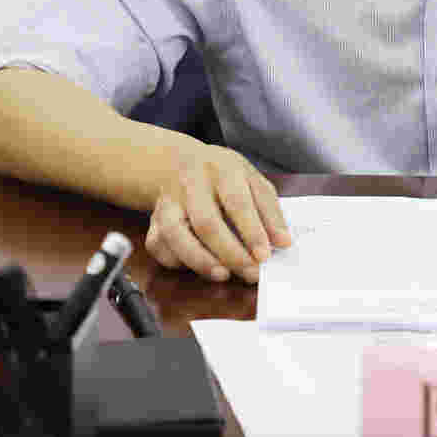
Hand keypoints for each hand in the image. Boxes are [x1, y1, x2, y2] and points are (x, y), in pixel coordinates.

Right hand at [146, 142, 290, 283]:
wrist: (180, 161)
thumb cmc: (224, 176)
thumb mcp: (252, 180)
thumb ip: (269, 211)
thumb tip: (283, 242)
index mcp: (222, 169)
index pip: (237, 202)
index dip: (252, 231)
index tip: (265, 255)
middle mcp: (192, 184)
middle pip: (206, 222)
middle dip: (230, 253)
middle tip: (251, 272)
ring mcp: (169, 201)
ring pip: (175, 234)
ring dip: (200, 260)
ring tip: (223, 275)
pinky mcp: (154, 219)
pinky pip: (158, 245)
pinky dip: (176, 261)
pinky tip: (198, 266)